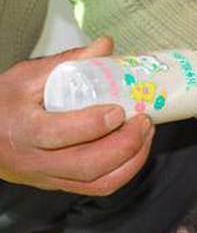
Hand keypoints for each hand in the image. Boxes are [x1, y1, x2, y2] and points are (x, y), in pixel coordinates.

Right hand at [0, 37, 154, 195]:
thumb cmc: (4, 105)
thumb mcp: (27, 77)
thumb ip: (68, 62)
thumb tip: (105, 45)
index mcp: (22, 129)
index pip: (58, 133)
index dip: (93, 124)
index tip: (119, 109)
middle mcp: (35, 161)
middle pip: (87, 165)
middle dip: (125, 145)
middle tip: (144, 121)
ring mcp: (49, 177)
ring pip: (98, 183)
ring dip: (132, 160)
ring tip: (147, 134)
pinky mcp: (61, 185)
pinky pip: (99, 187)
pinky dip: (125, 171)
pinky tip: (137, 150)